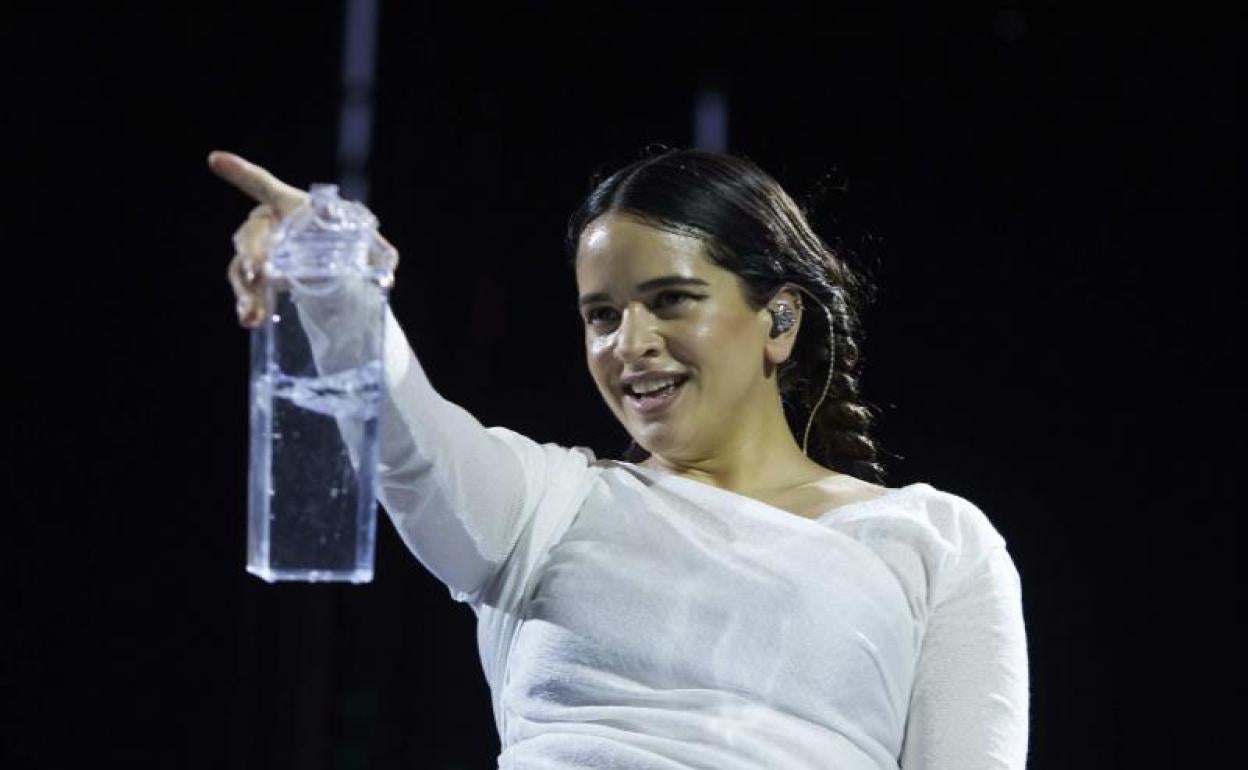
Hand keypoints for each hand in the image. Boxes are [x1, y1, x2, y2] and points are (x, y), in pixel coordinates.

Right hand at [208, 151, 400, 327]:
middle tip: (259, 274)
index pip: (265, 186)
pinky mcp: (256, 274)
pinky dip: (246, 301)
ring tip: (252, 312)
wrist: (337, 276)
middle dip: (252, 252)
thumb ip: (381, 255)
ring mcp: (260, 249)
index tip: (216, 160)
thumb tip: (388, 272)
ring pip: (242, 263)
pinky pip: (243, 284)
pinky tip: (250, 320)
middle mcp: (271, 223)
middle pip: (251, 233)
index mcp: (294, 207)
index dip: (241, 173)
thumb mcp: (371, 252)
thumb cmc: (353, 250)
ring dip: (246, 287)